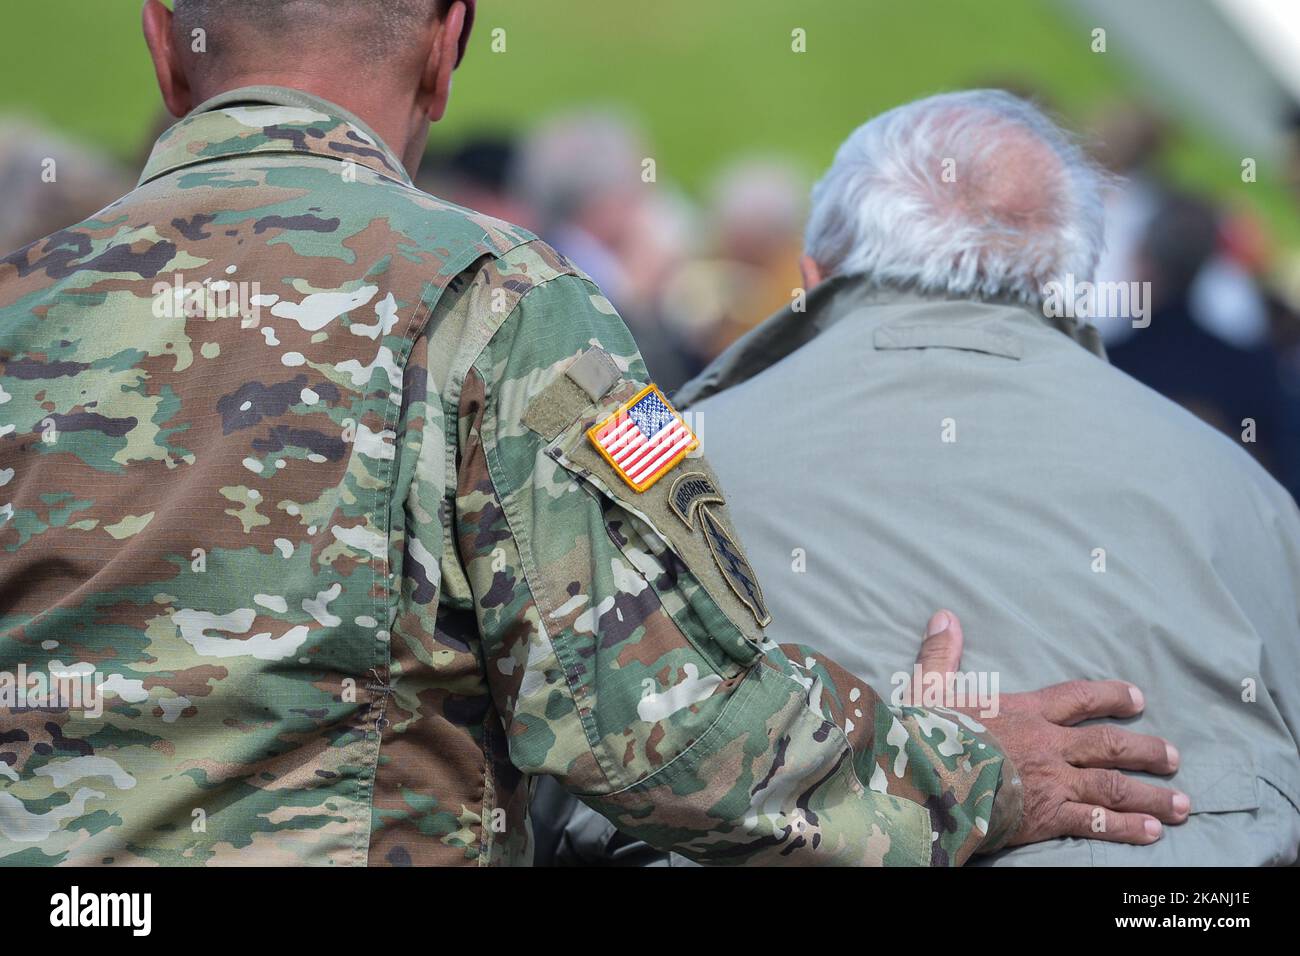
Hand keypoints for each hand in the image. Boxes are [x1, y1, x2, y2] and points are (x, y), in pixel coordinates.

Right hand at [909, 609, 1190, 846]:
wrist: (926, 777)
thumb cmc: (926, 733)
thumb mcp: (929, 686)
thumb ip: (941, 653)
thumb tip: (944, 615)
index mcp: (1024, 711)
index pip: (1077, 698)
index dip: (1110, 697)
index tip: (1137, 699)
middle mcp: (1048, 744)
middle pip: (1108, 744)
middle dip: (1145, 750)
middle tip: (1173, 757)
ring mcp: (1052, 781)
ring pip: (1112, 785)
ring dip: (1150, 794)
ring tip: (1180, 803)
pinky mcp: (1047, 816)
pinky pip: (1095, 822)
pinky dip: (1125, 827)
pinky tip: (1151, 833)